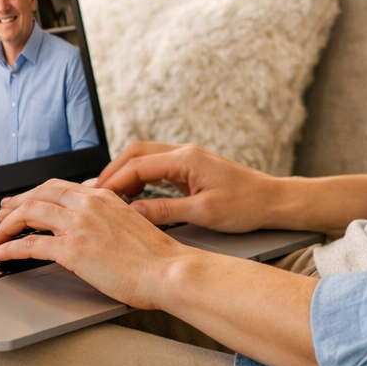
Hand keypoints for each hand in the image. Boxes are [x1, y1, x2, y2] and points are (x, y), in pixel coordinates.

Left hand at [0, 179, 192, 309]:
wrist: (168, 270)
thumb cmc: (156, 257)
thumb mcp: (131, 224)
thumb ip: (109, 218)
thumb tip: (93, 226)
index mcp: (103, 197)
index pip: (59, 187)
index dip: (35, 194)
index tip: (22, 202)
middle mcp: (88, 204)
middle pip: (39, 194)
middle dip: (14, 205)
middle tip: (0, 216)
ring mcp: (79, 225)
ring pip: (28, 214)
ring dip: (5, 226)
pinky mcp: (73, 250)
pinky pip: (29, 244)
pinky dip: (8, 249)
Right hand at [90, 142, 280, 232]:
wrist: (272, 201)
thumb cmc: (245, 205)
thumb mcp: (204, 213)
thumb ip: (165, 211)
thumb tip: (133, 213)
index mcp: (186, 159)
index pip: (138, 164)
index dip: (114, 181)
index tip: (96, 197)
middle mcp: (184, 152)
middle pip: (136, 153)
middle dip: (113, 172)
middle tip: (94, 193)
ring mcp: (188, 158)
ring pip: (145, 158)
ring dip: (125, 174)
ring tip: (108, 195)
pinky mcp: (191, 168)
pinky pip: (157, 167)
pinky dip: (140, 178)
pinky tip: (133, 195)